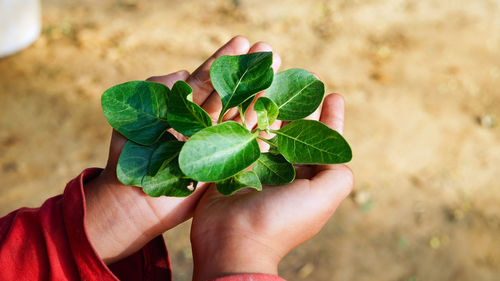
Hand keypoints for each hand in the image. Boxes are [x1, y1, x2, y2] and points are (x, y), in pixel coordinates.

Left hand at [84, 36, 280, 263]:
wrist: (133, 200)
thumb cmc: (129, 158)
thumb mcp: (135, 114)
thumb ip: (157, 88)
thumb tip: (182, 73)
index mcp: (181, 109)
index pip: (206, 80)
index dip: (223, 61)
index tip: (242, 42)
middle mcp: (201, 123)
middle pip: (229, 93)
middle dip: (248, 72)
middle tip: (269, 50)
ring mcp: (214, 143)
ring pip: (239, 115)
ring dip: (258, 93)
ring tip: (277, 71)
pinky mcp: (223, 164)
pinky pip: (245, 143)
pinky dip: (260, 128)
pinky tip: (275, 110)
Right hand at [190, 94, 353, 280]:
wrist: (231, 242)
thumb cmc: (281, 220)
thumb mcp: (323, 198)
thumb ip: (338, 173)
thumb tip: (338, 152)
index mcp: (308, 179)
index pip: (324, 143)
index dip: (332, 119)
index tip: (335, 95)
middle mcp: (284, 172)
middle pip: (295, 131)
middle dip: (301, 107)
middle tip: (303, 79)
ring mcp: (256, 168)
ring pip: (267, 128)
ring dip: (272, 105)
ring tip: (275, 79)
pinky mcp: (231, 166)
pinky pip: (240, 134)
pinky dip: (245, 116)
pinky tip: (247, 96)